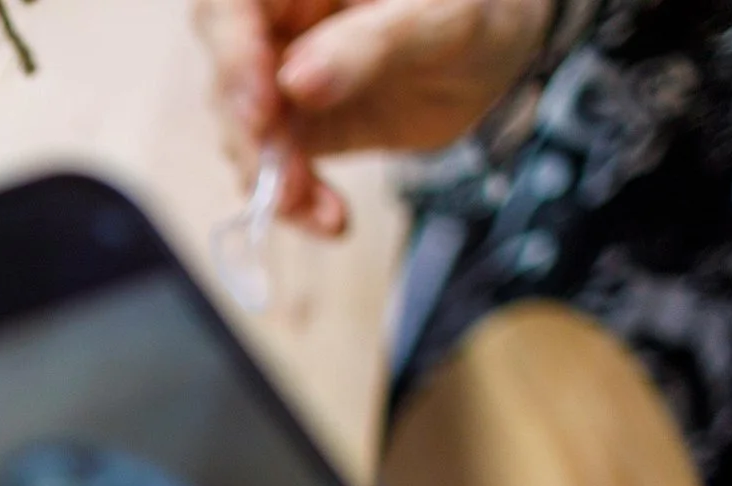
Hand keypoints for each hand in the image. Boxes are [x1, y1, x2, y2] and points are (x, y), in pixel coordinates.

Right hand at [193, 0, 551, 233]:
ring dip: (272, 180)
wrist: (503, 48)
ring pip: (244, 132)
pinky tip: (328, 219)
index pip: (229, 7)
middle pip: (228, 77)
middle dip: (252, 136)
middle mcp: (276, 22)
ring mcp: (279, 77)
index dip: (231, 58)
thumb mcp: (443, 17)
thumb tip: (297, 81)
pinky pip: (275, 168)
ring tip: (318, 211)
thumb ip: (372, 44)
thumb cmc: (478, 6)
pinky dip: (295, 201)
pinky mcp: (296, 126)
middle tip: (287, 180)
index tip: (261, 110)